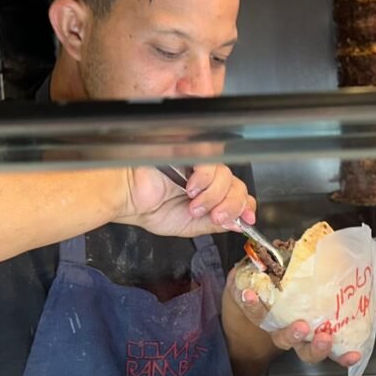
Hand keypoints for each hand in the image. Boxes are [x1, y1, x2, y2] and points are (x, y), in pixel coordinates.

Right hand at [117, 165, 255, 236]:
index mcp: (208, 193)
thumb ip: (214, 224)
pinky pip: (211, 162)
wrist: (127, 198)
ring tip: (194, 205)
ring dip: (214, 196)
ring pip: (227, 175)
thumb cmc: (148, 208)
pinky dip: (205, 180)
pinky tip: (190, 189)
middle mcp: (206, 177)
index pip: (238, 194)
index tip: (248, 219)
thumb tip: (238, 224)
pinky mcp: (189, 150)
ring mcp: (198, 163)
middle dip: (232, 205)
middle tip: (217, 216)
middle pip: (238, 185)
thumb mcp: (189, 226)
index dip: (246, 206)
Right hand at [228, 268, 361, 367]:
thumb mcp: (278, 277)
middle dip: (292, 334)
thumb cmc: (287, 291)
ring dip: (317, 348)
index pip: (257, 312)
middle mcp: (286, 332)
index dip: (252, 305)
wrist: (302, 310)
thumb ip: (271, 265)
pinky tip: (354, 355)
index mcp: (272, 316)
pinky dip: (343, 356)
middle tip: (301, 327)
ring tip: (326, 338)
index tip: (249, 294)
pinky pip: (334, 354)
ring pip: (307, 351)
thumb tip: (274, 250)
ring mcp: (306, 340)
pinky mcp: (326, 344)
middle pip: (284, 339)